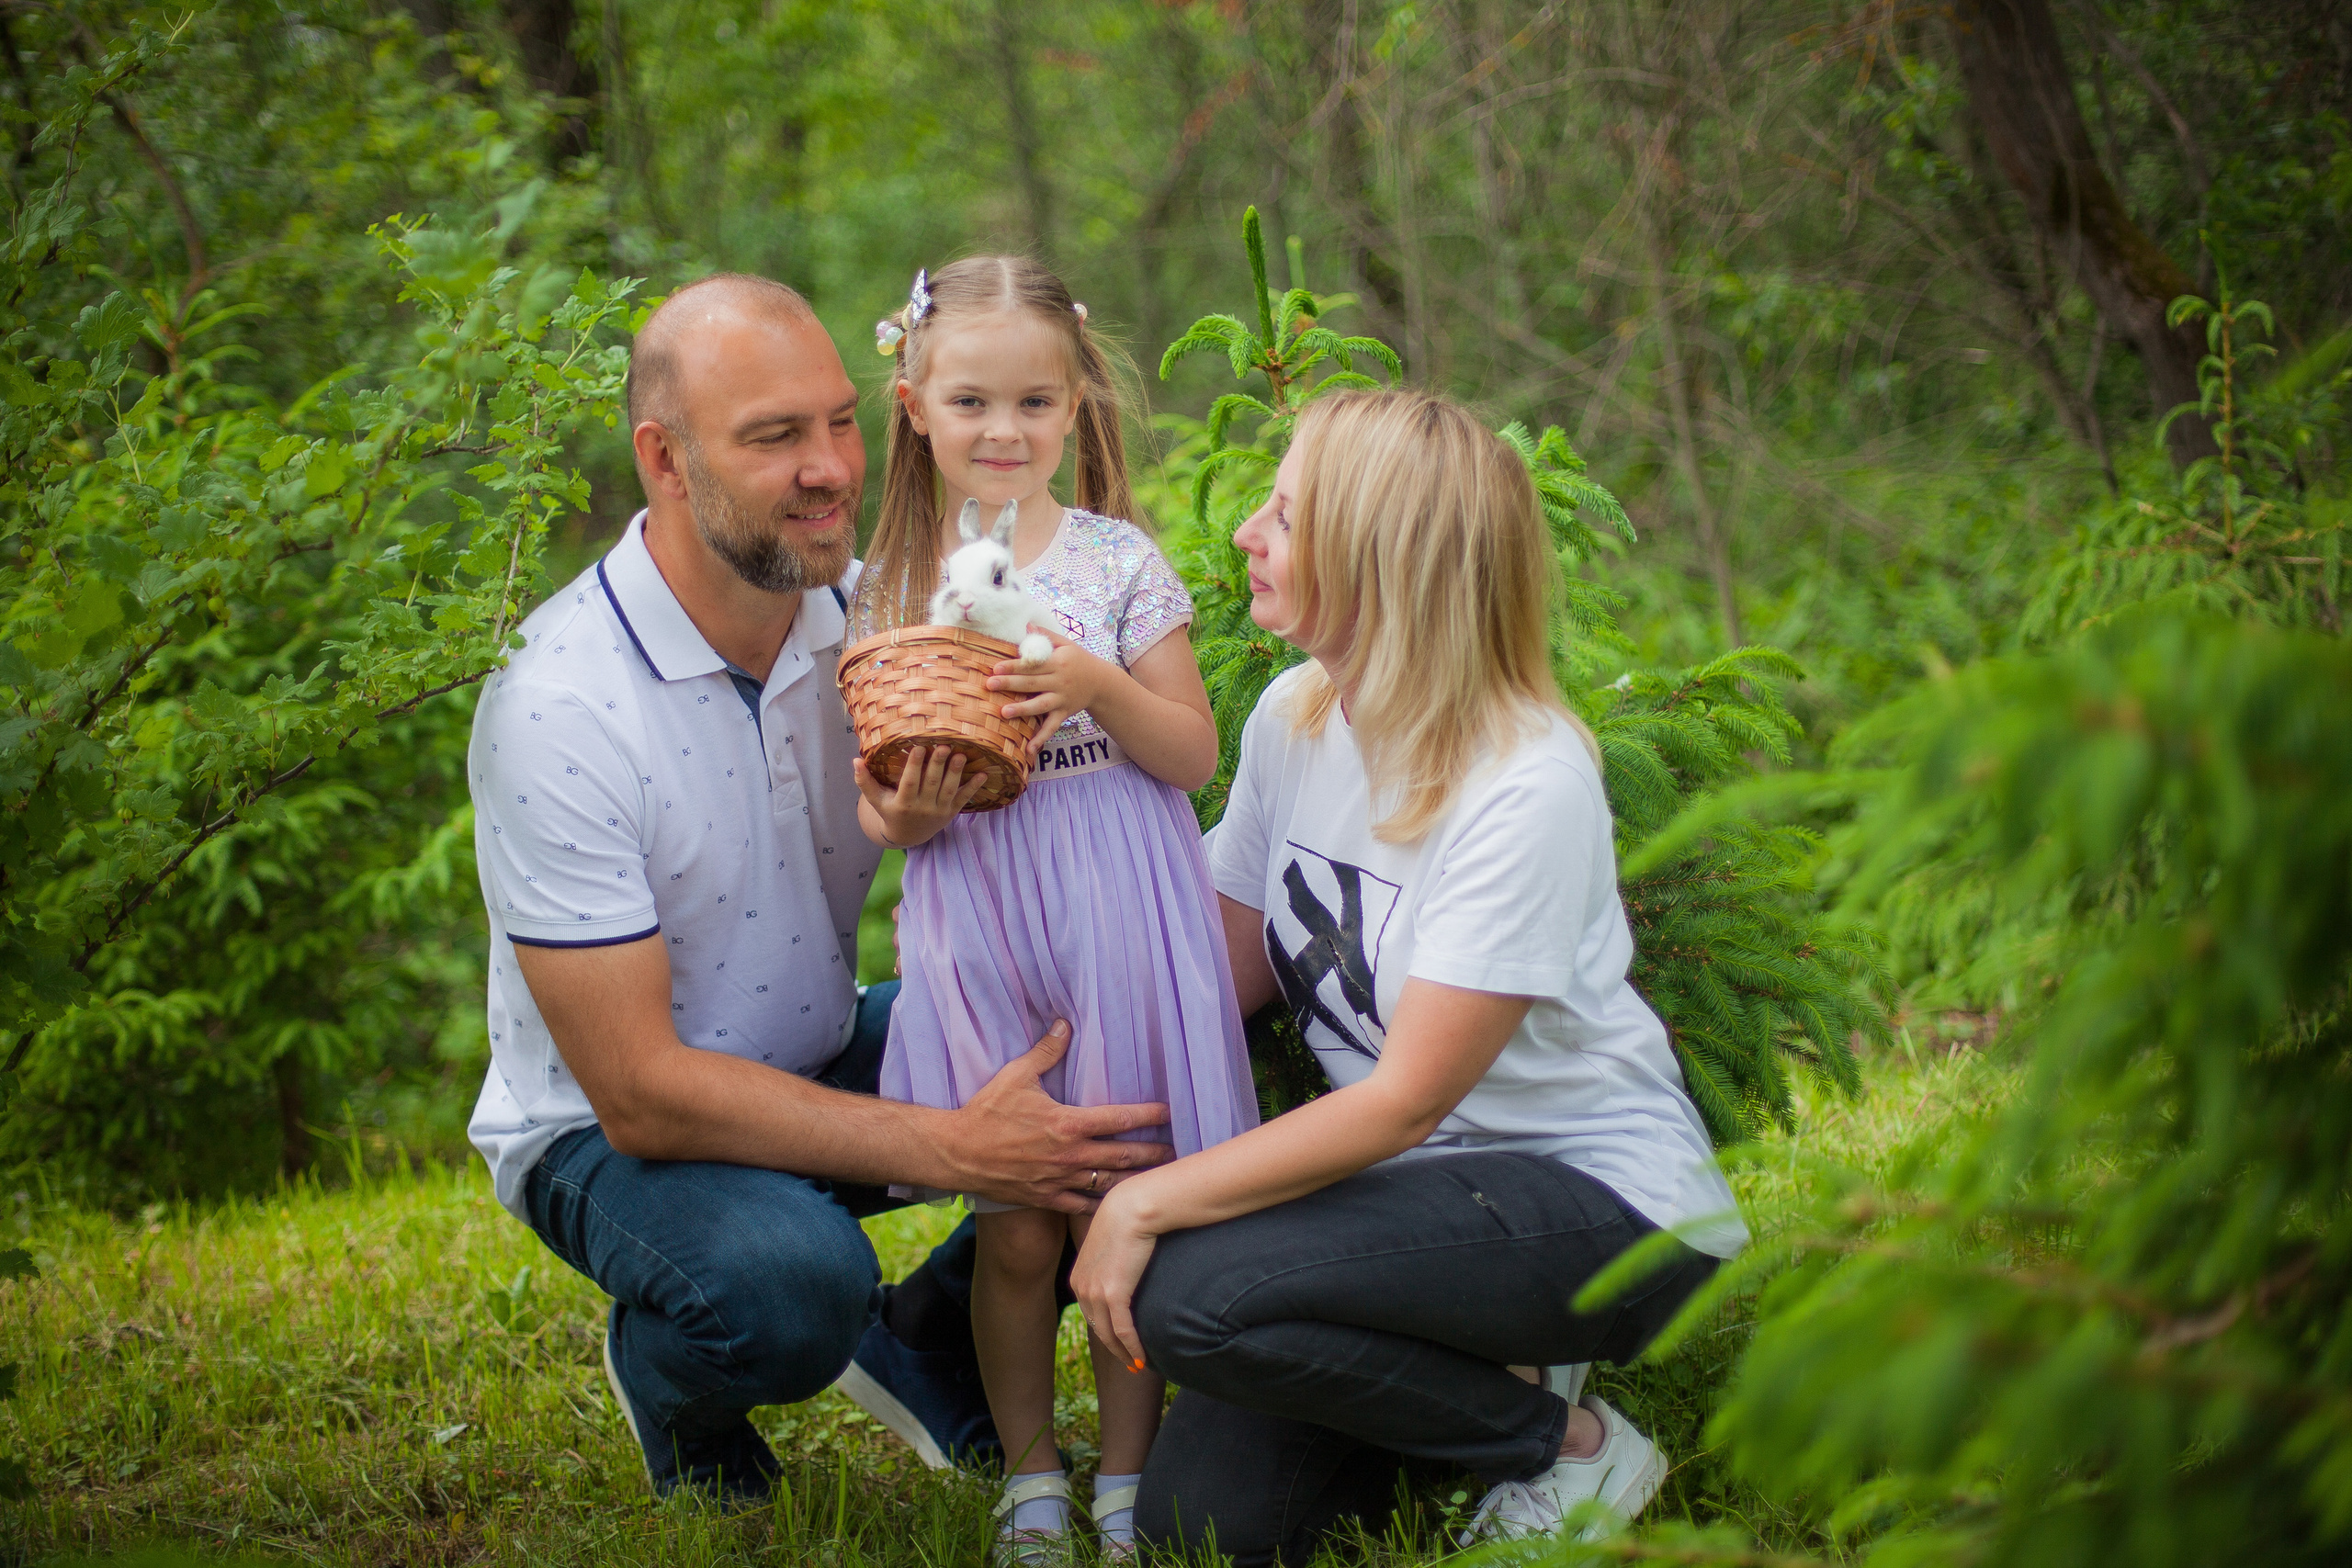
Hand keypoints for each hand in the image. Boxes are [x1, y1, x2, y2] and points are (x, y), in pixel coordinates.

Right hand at [854, 745, 984, 846]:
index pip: (910, 782)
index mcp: (903, 803)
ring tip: (961, 754)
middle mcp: (922, 808)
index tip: (918, 746)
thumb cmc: (889, 810)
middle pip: (932, 784)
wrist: (907, 836)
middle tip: (944, 745)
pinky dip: (974, 787)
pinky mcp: (951, 813)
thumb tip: (855, 760)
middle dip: (938, 764)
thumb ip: (864, 781)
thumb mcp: (875, 799)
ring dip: (956, 772)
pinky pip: (964, 799)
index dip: (914, 765)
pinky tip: (983, 774)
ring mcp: (938, 811)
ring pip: (949, 790)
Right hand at [940, 1021, 1173, 1212]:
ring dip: (1135, 1180)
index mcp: (1068, 1123)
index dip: (1149, 1115)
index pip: (1120, 1118)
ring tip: (1158, 1180)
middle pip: (1124, 1155)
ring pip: (1109, 1183)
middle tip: (1178, 1151)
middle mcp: (1071, 1155)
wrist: (957, 1154)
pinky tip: (1119, 1206)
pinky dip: (1103, 1206)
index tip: (1170, 1112)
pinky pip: (1083, 1206)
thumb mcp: (1016, 1075)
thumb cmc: (986, 1112)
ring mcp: (1060, 1180)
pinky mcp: (1046, 1198)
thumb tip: (1065, 1023)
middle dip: (1154, 1153)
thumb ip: (1046, 1051)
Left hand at [987, 631, 1112, 762]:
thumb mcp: (1066, 644)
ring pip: (1040, 705)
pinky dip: (1041, 738)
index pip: (1032, 664)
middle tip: (989, 684)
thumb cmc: (1079, 660)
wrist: (1102, 682)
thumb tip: (1026, 626)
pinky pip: (1052, 727)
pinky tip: (1029, 749)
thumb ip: (1046, 636)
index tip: (996, 667)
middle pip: (1032, 683)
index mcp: (1058, 662)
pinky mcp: (1064, 713)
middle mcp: (1060, 681)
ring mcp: (1062, 699)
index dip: (1014, 665)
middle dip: (1010, 684)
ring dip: (1022, 709)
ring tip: (1004, 712)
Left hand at [1073, 1182, 1158, 1368]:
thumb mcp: (1111, 1243)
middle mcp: (1082, 1288)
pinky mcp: (1113, 1295)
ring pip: (1108, 1334)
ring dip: (1123, 1353)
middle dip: (1112, 1348)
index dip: (1105, 1330)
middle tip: (1127, 1362)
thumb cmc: (1127, 1219)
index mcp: (1078, 1277)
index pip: (1090, 1313)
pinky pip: (1123, 1331)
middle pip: (1097, 1327)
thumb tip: (1125, 1264)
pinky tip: (1141, 1359)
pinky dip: (1132, 1348)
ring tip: (1136, 1365)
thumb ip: (1112, 1260)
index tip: (1118, 1343)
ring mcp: (1095, 1293)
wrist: (1132, 1208)